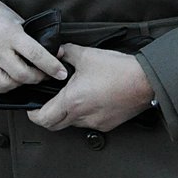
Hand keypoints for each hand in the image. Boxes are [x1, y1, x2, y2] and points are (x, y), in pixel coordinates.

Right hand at [0, 0, 66, 93]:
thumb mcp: (17, 21)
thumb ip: (32, 39)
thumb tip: (56, 54)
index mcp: (9, 33)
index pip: (35, 54)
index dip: (51, 66)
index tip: (62, 74)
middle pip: (21, 74)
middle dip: (37, 78)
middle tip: (43, 76)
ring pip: (5, 84)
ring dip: (19, 85)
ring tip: (24, 78)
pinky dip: (1, 88)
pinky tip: (7, 80)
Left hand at [28, 44, 154, 132]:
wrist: (145, 81)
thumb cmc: (119, 70)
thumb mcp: (87, 55)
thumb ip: (66, 53)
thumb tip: (57, 52)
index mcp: (72, 101)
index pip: (43, 118)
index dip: (33, 114)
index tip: (32, 107)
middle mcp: (82, 116)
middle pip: (54, 125)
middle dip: (46, 116)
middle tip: (46, 105)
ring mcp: (95, 123)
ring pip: (71, 124)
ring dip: (66, 115)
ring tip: (71, 99)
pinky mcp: (107, 125)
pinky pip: (88, 124)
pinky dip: (83, 115)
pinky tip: (89, 101)